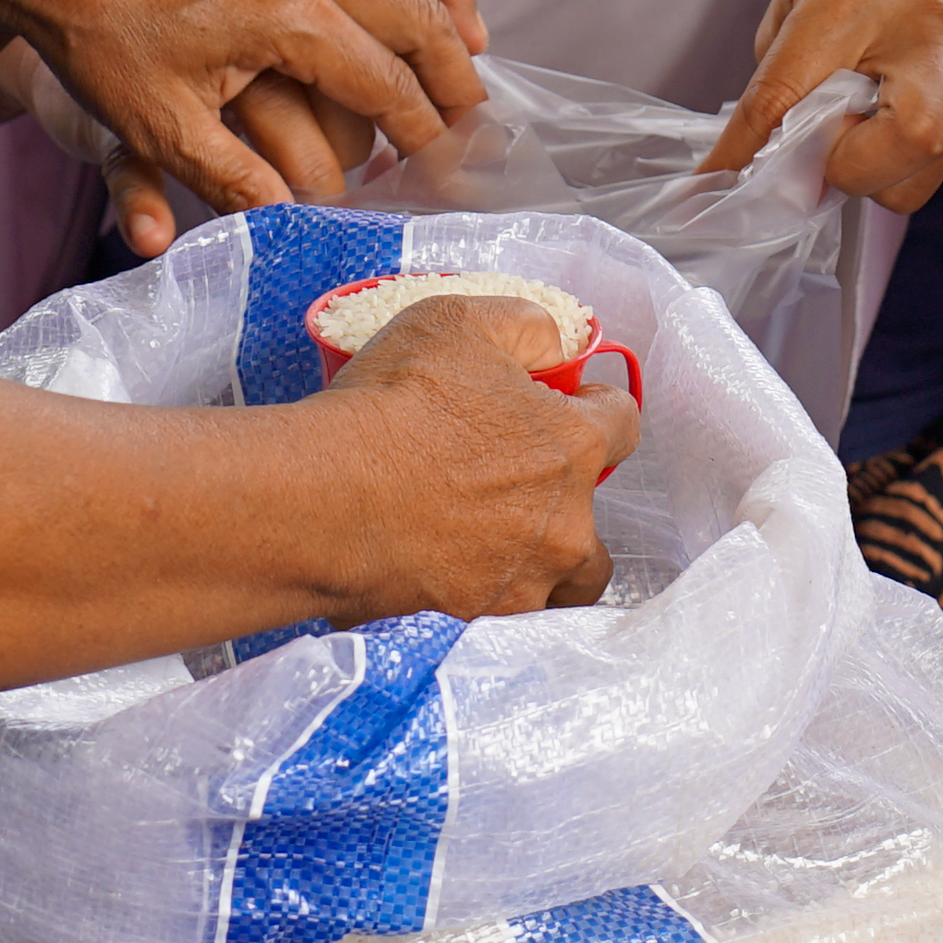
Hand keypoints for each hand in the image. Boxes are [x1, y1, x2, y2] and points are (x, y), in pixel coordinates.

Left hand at [0, 0, 488, 252]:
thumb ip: (232, 181)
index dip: (429, 138)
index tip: (451, 176)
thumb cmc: (93, 38)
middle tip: (474, 127)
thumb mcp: (157, 127)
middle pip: (419, 18)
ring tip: (466, 39)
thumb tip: (294, 227)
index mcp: (289, 18)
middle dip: (457, 78)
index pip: (390, 87)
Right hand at [306, 295, 635, 616]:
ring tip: (501, 544)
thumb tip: (554, 339)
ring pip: (565, 581)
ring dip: (547, 563)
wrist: (321, 500)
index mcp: (572, 446)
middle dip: (568, 499)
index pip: (622, 423)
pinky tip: (458, 575)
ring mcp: (525, 580)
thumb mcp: (457, 322)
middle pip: (598, 518)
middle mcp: (565, 523)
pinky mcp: (479, 619)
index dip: (593, 407)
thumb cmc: (390, 408)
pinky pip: (508, 615)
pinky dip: (493, 597)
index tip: (565, 406)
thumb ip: (524, 326)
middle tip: (517, 484)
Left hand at [708, 0, 942, 212]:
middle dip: (847, 170)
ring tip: (862, 128)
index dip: (747, 146)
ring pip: (921, 177)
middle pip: (901, 147)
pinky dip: (908, 159)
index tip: (718, 178)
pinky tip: (898, 111)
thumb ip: (781, 66)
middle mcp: (928, 32)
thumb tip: (762, 150)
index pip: (790, 89)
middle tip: (823, 145)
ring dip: (876, 174)